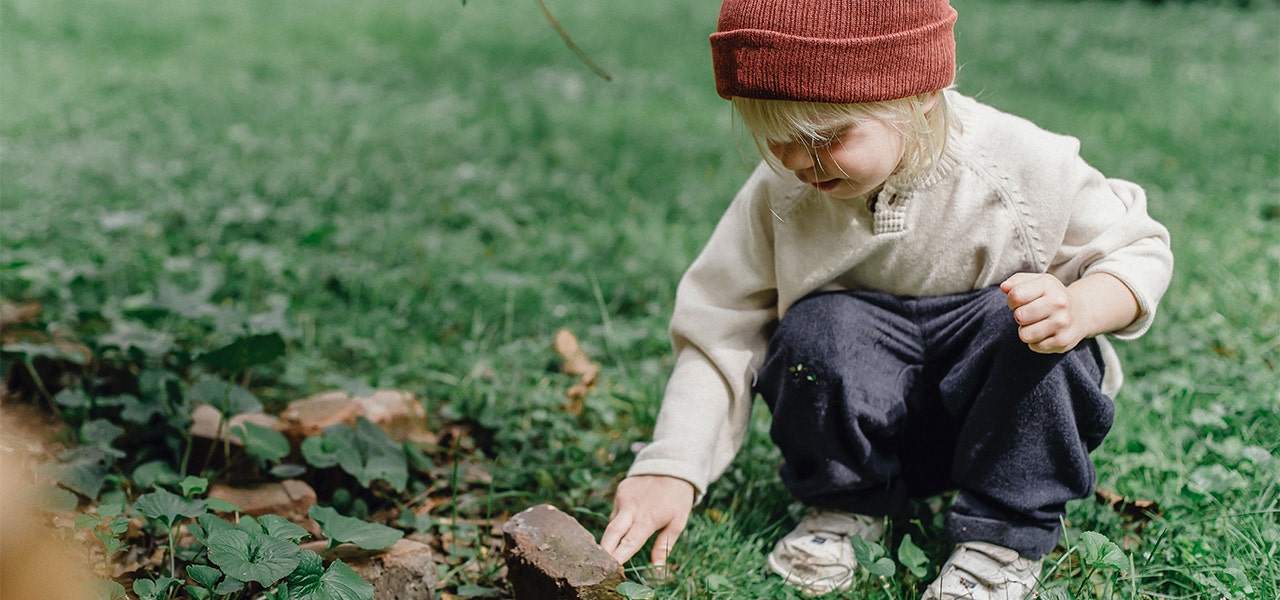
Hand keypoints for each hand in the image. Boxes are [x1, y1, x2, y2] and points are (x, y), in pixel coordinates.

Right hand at [598, 475, 695, 567]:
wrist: (672, 464)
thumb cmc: (678, 498)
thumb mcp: (678, 523)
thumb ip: (664, 546)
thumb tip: (656, 571)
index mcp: (647, 519)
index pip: (628, 543)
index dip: (617, 558)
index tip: (609, 571)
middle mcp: (630, 509)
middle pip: (610, 534)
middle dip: (603, 552)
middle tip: (597, 568)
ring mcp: (622, 498)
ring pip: (611, 523)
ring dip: (612, 537)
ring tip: (613, 551)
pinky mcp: (619, 491)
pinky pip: (615, 512)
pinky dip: (618, 521)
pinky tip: (626, 523)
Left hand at [1001, 272, 1140, 353]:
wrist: (1081, 312)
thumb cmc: (1051, 296)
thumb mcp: (1037, 282)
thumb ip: (1017, 281)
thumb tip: (1004, 287)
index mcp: (1049, 285)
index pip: (1015, 295)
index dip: (1012, 300)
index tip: (1019, 302)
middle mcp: (1058, 303)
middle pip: (1019, 316)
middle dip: (1019, 316)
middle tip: (1029, 314)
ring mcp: (1062, 323)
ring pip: (1025, 334)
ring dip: (1026, 330)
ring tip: (1036, 324)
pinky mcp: (1062, 341)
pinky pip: (1034, 346)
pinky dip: (1035, 341)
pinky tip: (1045, 333)